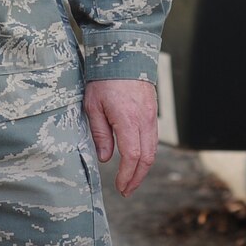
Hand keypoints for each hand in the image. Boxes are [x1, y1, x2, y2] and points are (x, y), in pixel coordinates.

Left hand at [85, 78, 158, 197]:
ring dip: (143, 168)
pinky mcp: (152, 112)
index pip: (132, 156)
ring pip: (152, 149)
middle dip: (137, 178)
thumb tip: (106, 158)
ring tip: (131, 180)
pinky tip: (136, 160)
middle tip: (126, 190)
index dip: (127, 176)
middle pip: (147, 158)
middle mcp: (144, 120)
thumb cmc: (104, 79)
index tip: (120, 187)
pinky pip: (152, 138)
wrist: (124, 54)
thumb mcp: (93, 106)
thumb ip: (100, 133)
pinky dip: (146, 154)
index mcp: (128, 119)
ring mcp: (150, 116)